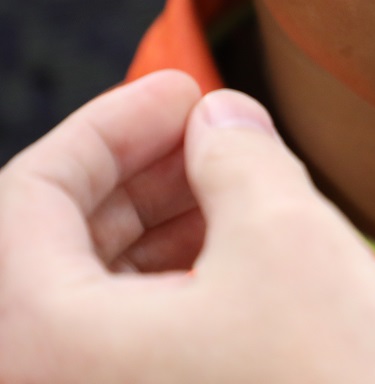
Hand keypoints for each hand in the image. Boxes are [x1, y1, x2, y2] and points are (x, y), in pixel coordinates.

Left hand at [0, 70, 374, 383]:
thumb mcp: (287, 237)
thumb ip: (235, 154)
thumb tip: (218, 121)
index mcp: (38, 340)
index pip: (26, 196)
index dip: (109, 124)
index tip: (183, 88)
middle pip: (47, 247)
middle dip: (134, 174)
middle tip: (210, 132)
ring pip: (88, 299)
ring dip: (155, 228)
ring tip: (234, 187)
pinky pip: (123, 347)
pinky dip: (170, 288)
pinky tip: (236, 257)